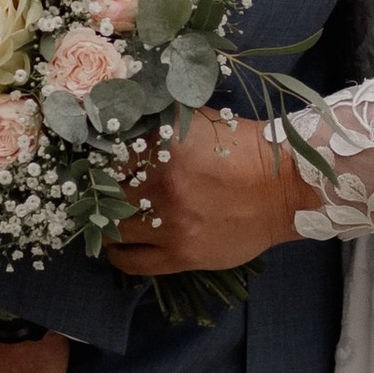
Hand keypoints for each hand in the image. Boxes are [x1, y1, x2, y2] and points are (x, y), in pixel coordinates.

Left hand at [108, 110, 317, 277]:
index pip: (104, 152)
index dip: (92, 156)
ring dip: (105, 222)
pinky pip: (131, 262)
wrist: (285, 188)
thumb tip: (118, 110)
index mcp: (163, 145)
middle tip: (94, 189)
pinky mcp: (181, 255)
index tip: (88, 160)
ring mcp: (170, 224)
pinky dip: (117, 253)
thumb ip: (157, 115)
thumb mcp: (197, 118)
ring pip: (113, 229)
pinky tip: (117, 244)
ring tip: (105, 217)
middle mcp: (161, 185)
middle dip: (96, 190)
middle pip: (103, 192)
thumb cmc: (240, 148)